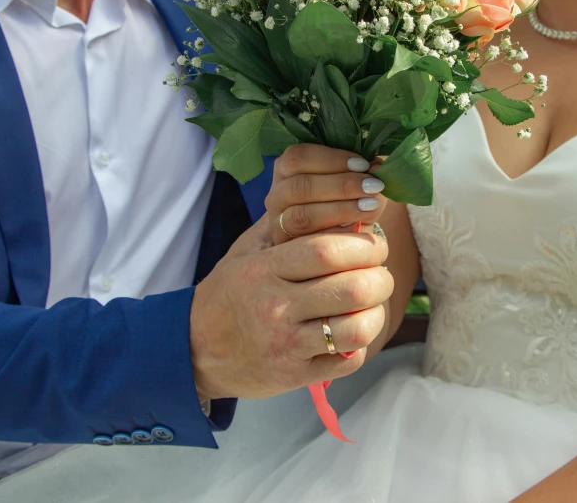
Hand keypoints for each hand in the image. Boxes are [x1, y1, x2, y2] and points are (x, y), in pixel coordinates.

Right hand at [189, 214, 392, 399]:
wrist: (195, 349)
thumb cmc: (228, 294)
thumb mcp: (245, 251)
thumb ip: (284, 226)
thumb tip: (336, 199)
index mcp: (263, 270)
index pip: (328, 250)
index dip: (365, 245)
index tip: (376, 244)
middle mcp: (275, 307)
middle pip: (353, 288)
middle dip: (380, 278)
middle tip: (380, 274)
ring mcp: (286, 345)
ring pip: (357, 329)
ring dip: (377, 313)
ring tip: (371, 304)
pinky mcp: (295, 376)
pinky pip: (348, 361)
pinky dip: (361, 345)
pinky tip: (351, 331)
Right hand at [265, 144, 387, 244]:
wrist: (345, 244)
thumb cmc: (350, 204)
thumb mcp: (357, 184)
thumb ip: (365, 174)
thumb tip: (376, 167)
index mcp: (287, 169)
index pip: (298, 157)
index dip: (332, 159)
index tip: (364, 165)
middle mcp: (276, 195)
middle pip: (299, 186)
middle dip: (341, 185)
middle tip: (373, 187)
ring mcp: (277, 223)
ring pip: (301, 216)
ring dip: (340, 210)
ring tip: (370, 206)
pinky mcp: (285, 248)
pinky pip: (306, 243)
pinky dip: (334, 235)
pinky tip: (357, 229)